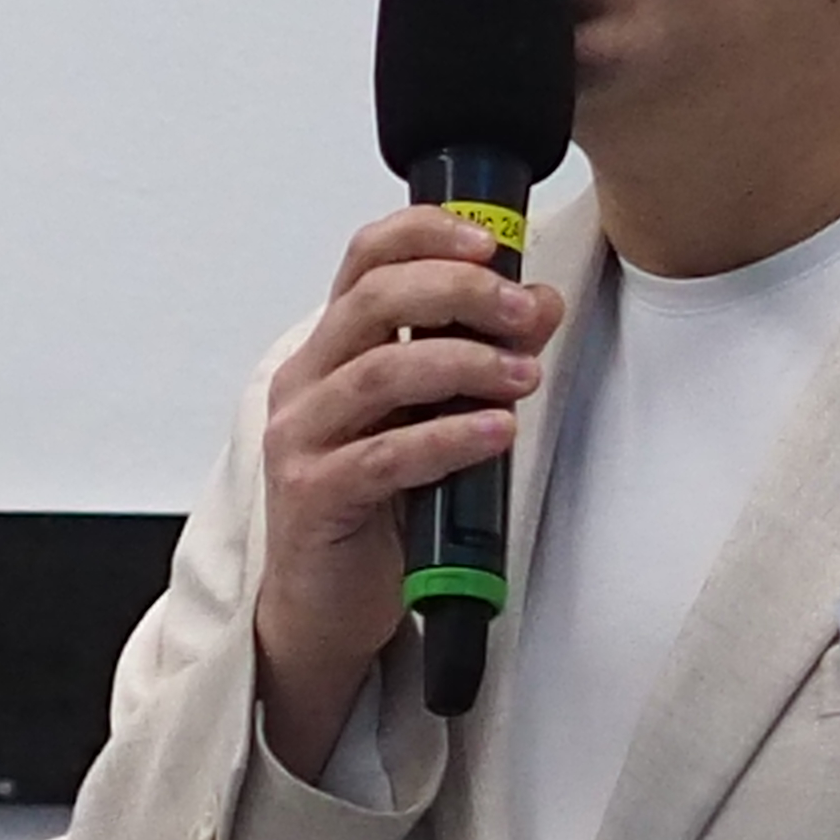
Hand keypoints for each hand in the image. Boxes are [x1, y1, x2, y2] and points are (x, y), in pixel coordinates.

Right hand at [254, 209, 565, 776]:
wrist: (326, 605)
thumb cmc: (377, 507)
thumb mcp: (430, 419)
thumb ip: (476, 360)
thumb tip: (539, 303)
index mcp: (331, 349)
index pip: (366, 258)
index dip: (427, 234)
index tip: (492, 242)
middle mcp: (305, 382)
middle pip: (375, 301)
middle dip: (461, 294)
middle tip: (523, 312)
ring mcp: (300, 438)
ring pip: (382, 372)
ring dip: (466, 365)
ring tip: (526, 376)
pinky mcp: (312, 496)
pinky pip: (385, 455)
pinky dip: (448, 438)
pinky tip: (495, 433)